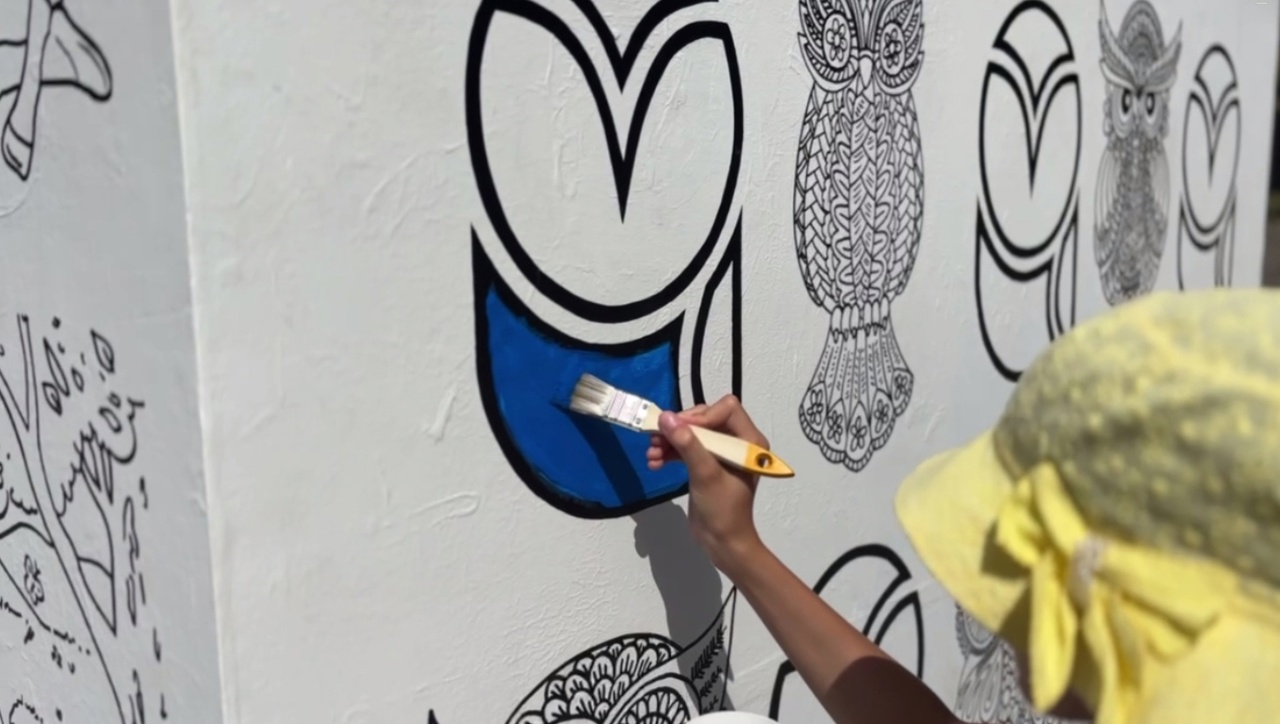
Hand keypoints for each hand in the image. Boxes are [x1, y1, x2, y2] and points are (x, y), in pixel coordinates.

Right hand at [646, 395, 767, 572]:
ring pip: (693, 433)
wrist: (721, 542)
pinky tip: (654, 462)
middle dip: (681, 428)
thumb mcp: (705, 473)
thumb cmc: (722, 509)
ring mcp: (721, 453)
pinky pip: (688, 448)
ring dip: (671, 440)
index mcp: (749, 441)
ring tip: (651, 452)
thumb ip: (687, 443)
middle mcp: (738, 442)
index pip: (726, 409)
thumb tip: (666, 418)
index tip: (680, 429)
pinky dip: (671, 452)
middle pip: (706, 418)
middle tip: (658, 437)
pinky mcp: (707, 464)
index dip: (701, 416)